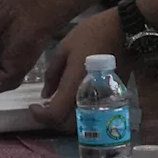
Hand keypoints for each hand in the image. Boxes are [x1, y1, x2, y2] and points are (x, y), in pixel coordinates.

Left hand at [28, 8, 122, 130]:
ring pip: (81, 124)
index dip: (40, 115)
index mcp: (75, 85)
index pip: (55, 114)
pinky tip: (72, 101)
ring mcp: (103, 102)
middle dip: (51, 120)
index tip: (33, 106)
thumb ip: (52, 73)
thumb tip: (45, 94)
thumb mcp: (64, 48)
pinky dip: (79, 114)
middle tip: (43, 107)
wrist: (124, 32)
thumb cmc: (92, 35)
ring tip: (56, 104)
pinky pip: (93, 115)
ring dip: (66, 120)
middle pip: (67, 126)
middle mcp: (90, 99)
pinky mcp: (112, 99)